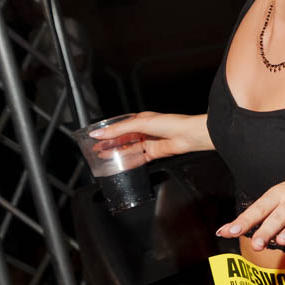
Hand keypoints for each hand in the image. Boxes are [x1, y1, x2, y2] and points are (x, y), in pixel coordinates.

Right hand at [87, 111, 207, 160]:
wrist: (188, 135)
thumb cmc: (170, 123)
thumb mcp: (140, 124)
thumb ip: (119, 130)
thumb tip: (100, 133)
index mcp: (141, 119)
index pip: (120, 126)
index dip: (108, 132)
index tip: (96, 137)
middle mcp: (144, 130)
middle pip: (123, 139)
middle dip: (110, 144)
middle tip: (96, 149)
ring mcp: (150, 142)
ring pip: (130, 149)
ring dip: (117, 153)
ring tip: (104, 156)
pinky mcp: (155, 153)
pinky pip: (140, 158)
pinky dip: (130, 161)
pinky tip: (120, 164)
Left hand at [218, 167, 284, 249]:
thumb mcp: (273, 200)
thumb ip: (250, 218)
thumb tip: (220, 232)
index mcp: (276, 196)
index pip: (257, 210)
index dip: (243, 222)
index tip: (229, 232)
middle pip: (277, 217)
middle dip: (266, 230)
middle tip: (256, 244)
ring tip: (283, 241)